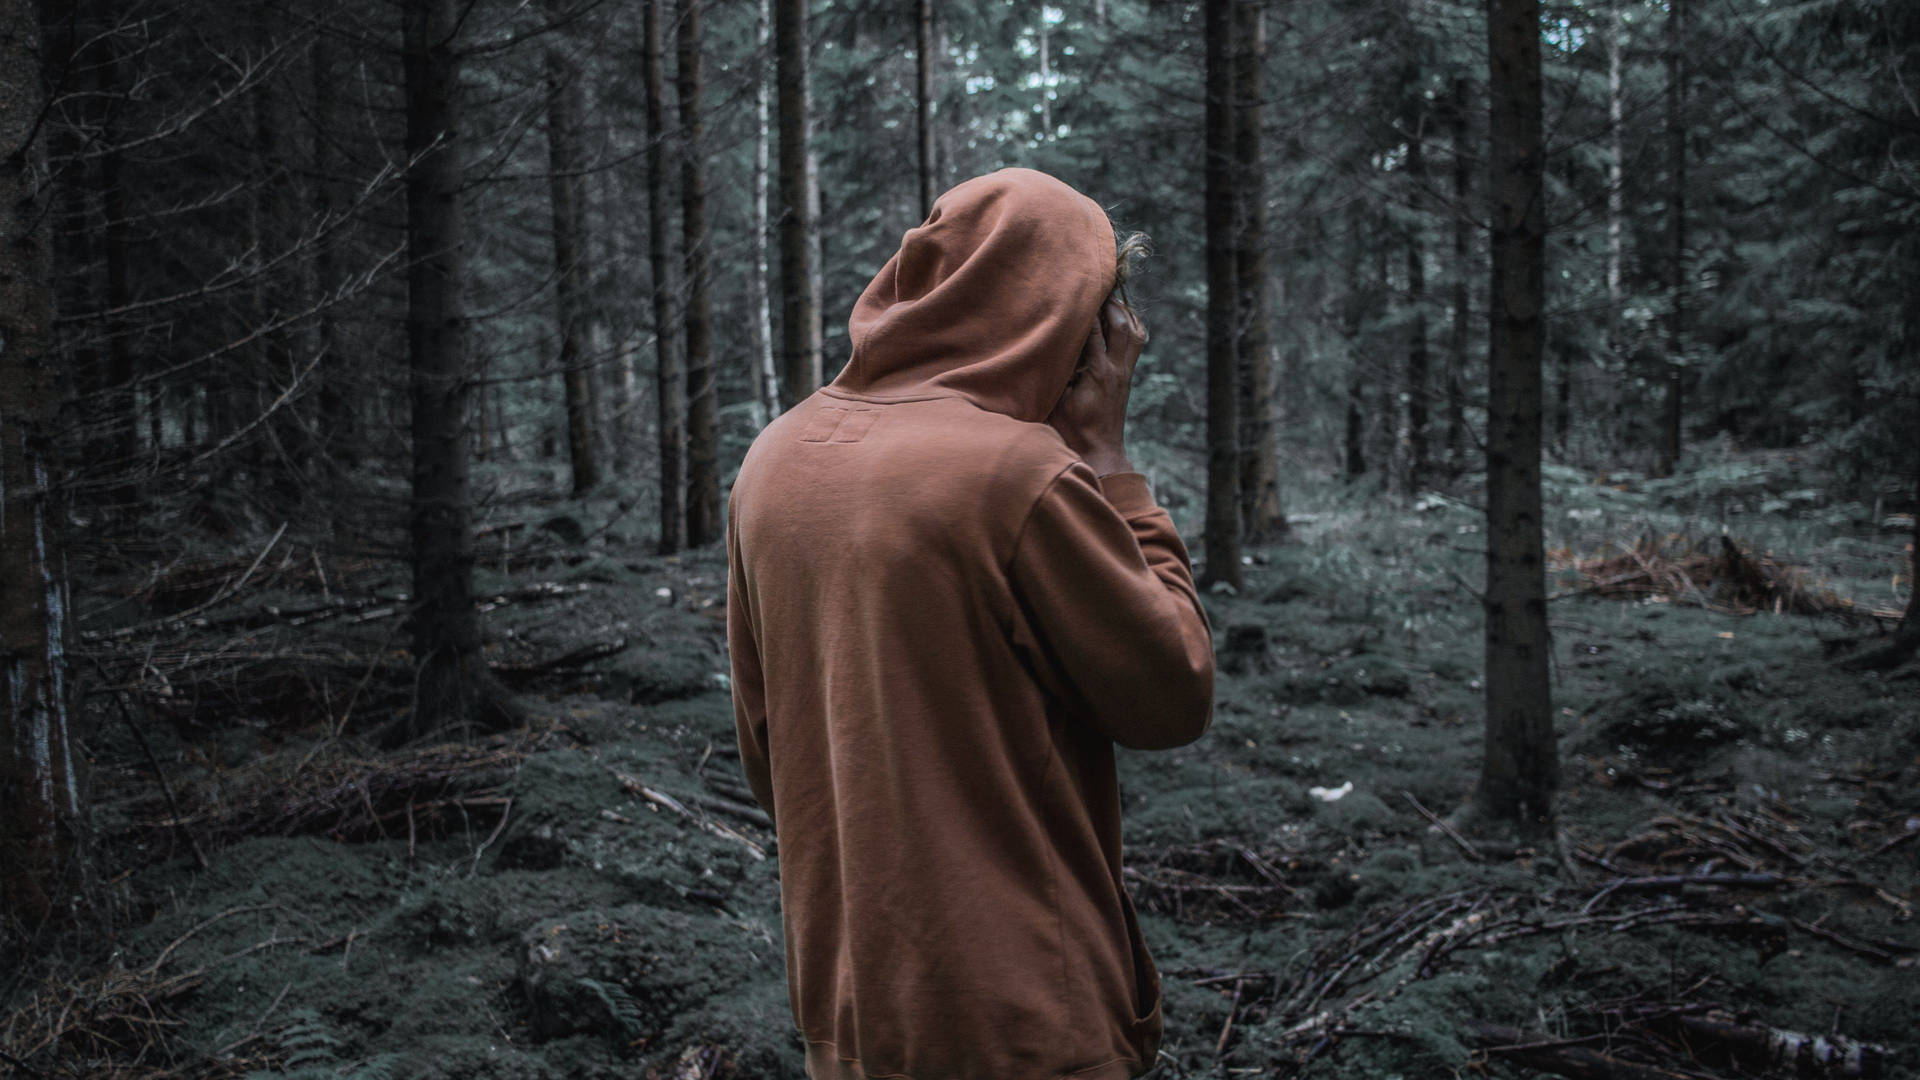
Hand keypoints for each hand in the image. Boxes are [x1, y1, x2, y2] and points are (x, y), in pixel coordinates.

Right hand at [1047, 298, 1146, 476]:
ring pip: (1135, 332)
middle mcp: (1116, 369)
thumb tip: (1046, 346)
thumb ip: (1054, 373)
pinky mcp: (1127, 376)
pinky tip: (1120, 318)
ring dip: (1124, 312)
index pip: (1093, 331)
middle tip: (1096, 285)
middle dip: (1110, 303)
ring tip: (1108, 298)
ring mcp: (1125, 372)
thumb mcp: (1055, 401)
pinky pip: (1137, 343)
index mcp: (1096, 373)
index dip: (1086, 309)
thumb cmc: (1071, 429)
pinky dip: (1131, 326)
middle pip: (1122, 325)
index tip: (1076, 290)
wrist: (1099, 452)